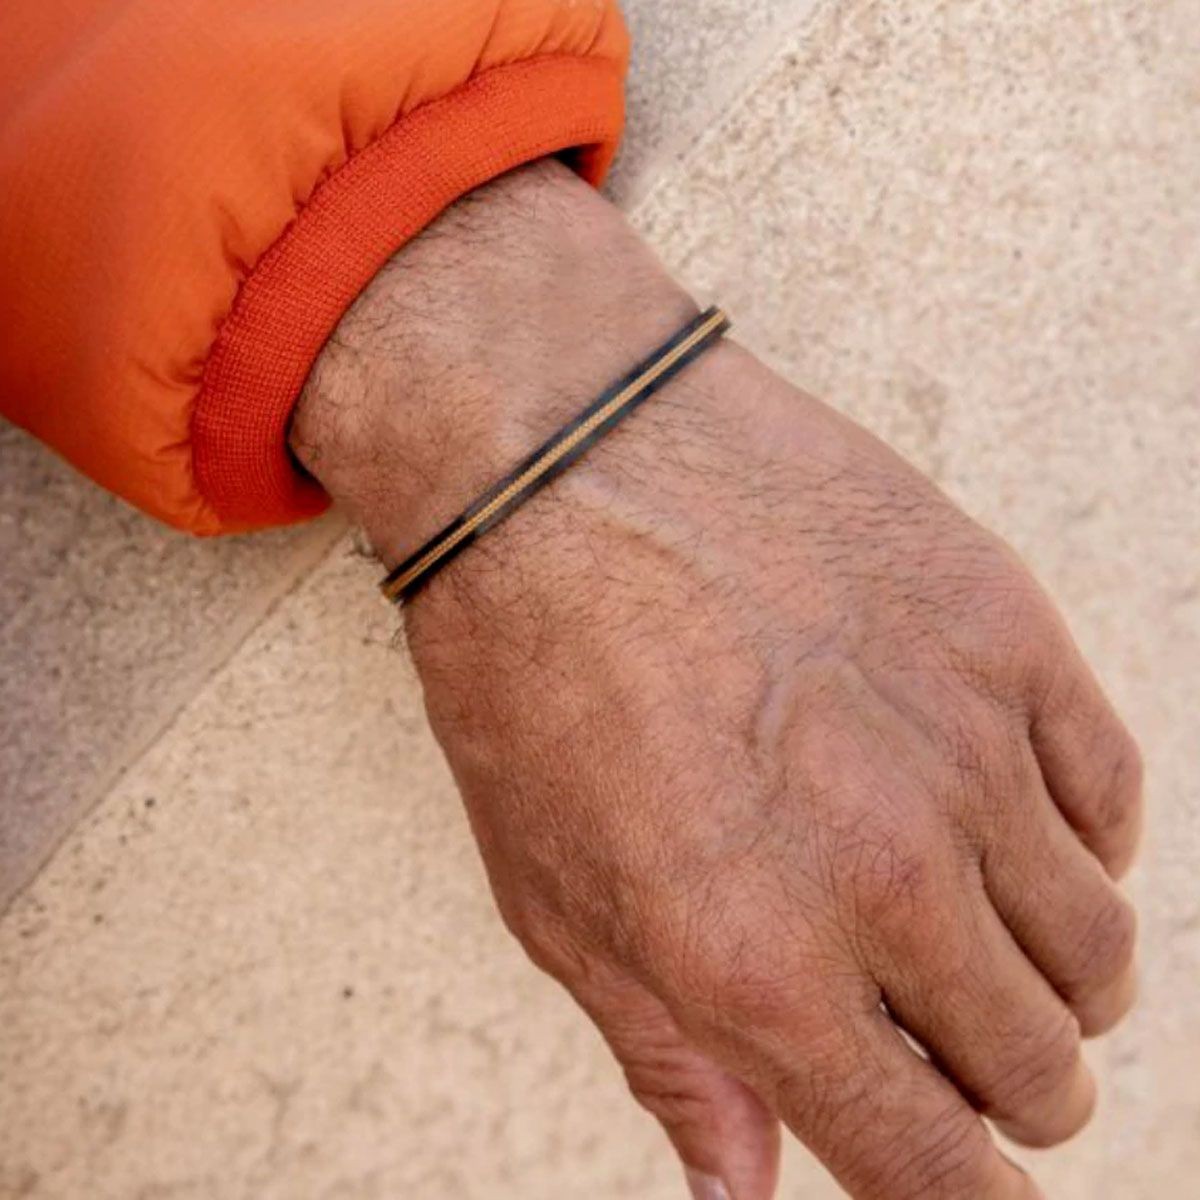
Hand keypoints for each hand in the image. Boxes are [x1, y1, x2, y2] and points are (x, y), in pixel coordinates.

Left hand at [292, 160, 1142, 1199]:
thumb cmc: (528, 670)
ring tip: (971, 924)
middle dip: (1003, 1086)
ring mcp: (962, 746)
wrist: (557, 456)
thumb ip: (670, 1057)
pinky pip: (1110, 797)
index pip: (932, 1169)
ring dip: (1048, 969)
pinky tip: (994, 809)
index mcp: (758, 963)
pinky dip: (1070, 836)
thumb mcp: (553, 895)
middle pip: (1038, 1069)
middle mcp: (886, 873)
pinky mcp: (1004, 632)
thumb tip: (742, 1192)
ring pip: (1096, 947)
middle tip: (946, 1039)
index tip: (966, 1189)